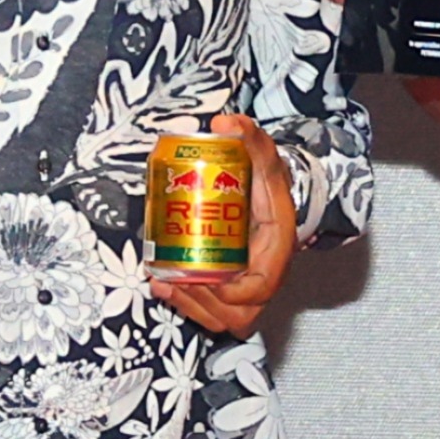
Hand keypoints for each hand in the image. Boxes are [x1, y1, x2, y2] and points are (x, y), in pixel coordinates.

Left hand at [149, 115, 298, 335]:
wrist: (272, 202)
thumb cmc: (269, 187)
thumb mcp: (266, 160)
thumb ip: (252, 139)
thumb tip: (227, 121)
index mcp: (276, 252)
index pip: (260, 287)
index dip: (234, 291)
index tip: (209, 277)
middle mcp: (264, 279)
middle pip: (235, 312)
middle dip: (200, 300)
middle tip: (172, 278)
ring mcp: (247, 291)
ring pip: (220, 317)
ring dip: (190, 305)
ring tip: (163, 282)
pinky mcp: (230, 294)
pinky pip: (211, 314)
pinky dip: (187, 305)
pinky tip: (163, 285)